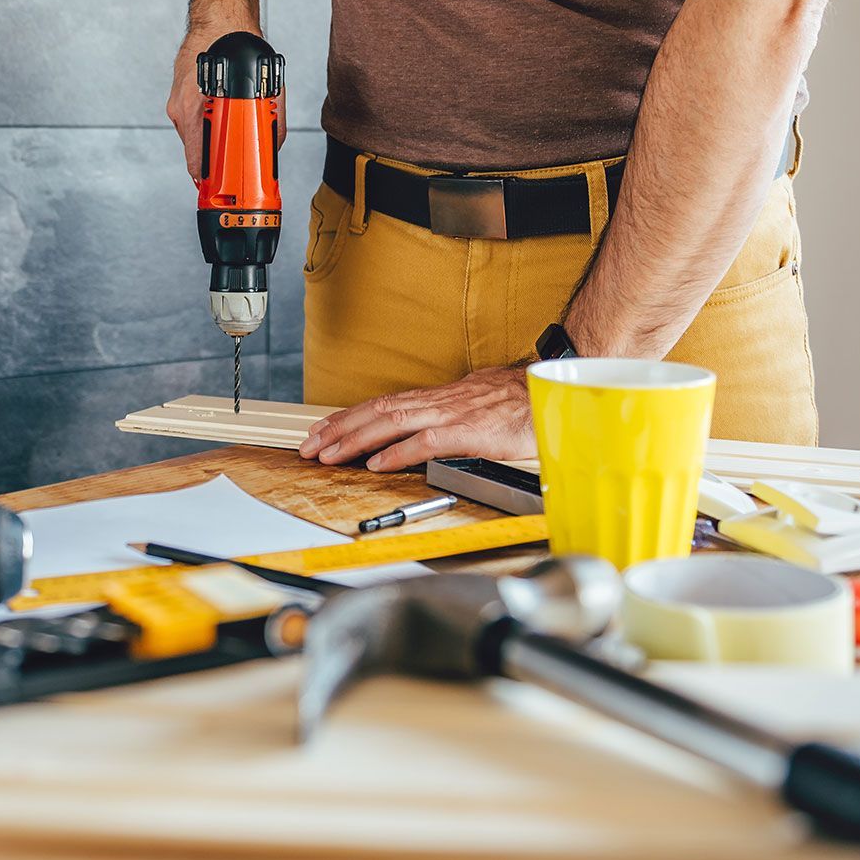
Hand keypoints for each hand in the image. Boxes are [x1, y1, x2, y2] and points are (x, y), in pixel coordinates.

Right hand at [167, 25, 285, 180]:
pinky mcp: (181, 92)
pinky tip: (224, 111)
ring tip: (234, 130)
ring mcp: (178, 99)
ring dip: (214, 135)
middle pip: (197, 148)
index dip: (209, 178)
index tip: (219, 189)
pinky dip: (210, 119)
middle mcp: (180, 106)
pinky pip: (195, 117)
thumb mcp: (264, 85)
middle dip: (217, 157)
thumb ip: (270, 118)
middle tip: (236, 162)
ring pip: (196, 133)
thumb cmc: (234, 43)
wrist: (220, 15)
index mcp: (192, 108)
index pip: (194, 159)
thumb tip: (273, 144)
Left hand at [296, 365, 537, 470]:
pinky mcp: (469, 433)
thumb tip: (425, 426)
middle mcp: (436, 403)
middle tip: (309, 446)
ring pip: (392, 423)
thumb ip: (446, 413)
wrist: (550, 394)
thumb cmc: (516, 401)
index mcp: (436, 399)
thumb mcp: (473, 402)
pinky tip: (377, 464)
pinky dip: (398, 453)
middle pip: (376, 412)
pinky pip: (426, 442)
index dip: (349, 417)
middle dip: (339, 429)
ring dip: (356, 440)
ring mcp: (451, 416)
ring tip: (329, 455)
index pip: (381, 404)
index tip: (321, 430)